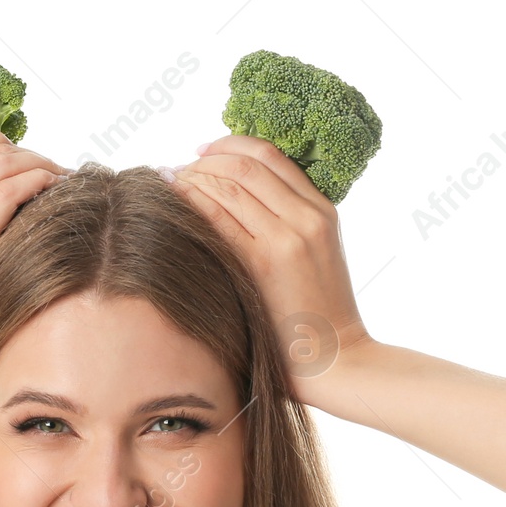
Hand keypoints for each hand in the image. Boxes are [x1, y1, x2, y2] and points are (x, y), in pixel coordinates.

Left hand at [167, 135, 370, 402]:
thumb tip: (237, 201)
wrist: (336, 360)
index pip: (269, 155)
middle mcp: (306, 217)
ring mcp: (285, 238)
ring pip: (227, 184)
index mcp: (322, 210)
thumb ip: (287, 225)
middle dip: (203, 162)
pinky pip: (217, 217)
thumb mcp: (315, 256)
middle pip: (244, 164)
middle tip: (176, 172)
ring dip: (191, 179)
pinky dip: (190, 203)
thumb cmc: (317, 317)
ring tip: (168, 187)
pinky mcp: (262, 262)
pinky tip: (171, 207)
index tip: (202, 153)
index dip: (228, 146)